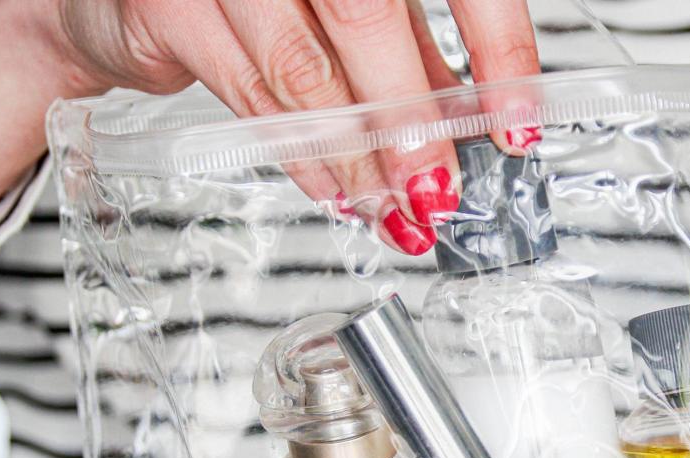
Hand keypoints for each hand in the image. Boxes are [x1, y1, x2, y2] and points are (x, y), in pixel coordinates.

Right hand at [57, 0, 542, 253]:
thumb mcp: (346, 10)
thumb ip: (409, 52)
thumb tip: (479, 119)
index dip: (497, 49)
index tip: (518, 123)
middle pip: (370, 19)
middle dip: (414, 124)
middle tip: (440, 192)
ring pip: (306, 69)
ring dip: (357, 155)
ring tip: (389, 206)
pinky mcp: (172, 4)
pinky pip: (251, 94)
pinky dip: (301, 153)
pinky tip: (334, 186)